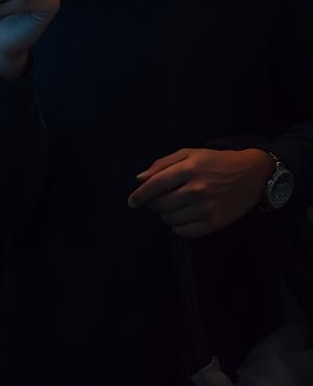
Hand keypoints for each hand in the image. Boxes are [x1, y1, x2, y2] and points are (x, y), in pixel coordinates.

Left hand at [127, 147, 274, 237]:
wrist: (252, 174)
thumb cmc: (216, 161)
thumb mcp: (189, 153)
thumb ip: (162, 164)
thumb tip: (140, 178)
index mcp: (188, 170)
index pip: (155, 185)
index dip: (139, 195)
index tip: (132, 202)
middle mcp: (197, 190)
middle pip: (160, 204)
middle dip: (152, 204)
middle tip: (156, 200)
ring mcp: (207, 208)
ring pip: (170, 219)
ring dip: (165, 215)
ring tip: (172, 206)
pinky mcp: (216, 223)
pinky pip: (185, 232)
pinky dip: (177, 227)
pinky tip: (181, 217)